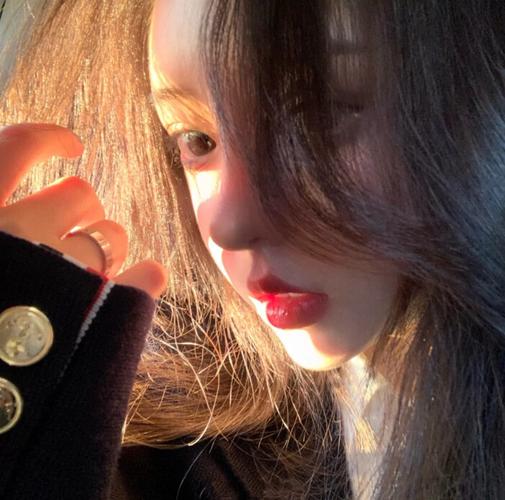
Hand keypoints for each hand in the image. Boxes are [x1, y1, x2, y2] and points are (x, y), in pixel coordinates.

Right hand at [0, 123, 167, 298]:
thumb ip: (2, 219)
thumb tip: (2, 203)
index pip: (18, 147)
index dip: (50, 140)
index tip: (71, 145)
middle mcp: (15, 236)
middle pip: (80, 195)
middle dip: (83, 209)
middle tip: (75, 230)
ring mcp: (58, 276)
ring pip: (111, 235)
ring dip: (110, 242)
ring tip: (99, 263)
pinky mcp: (95, 314)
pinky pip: (141, 282)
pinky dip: (146, 277)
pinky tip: (149, 275)